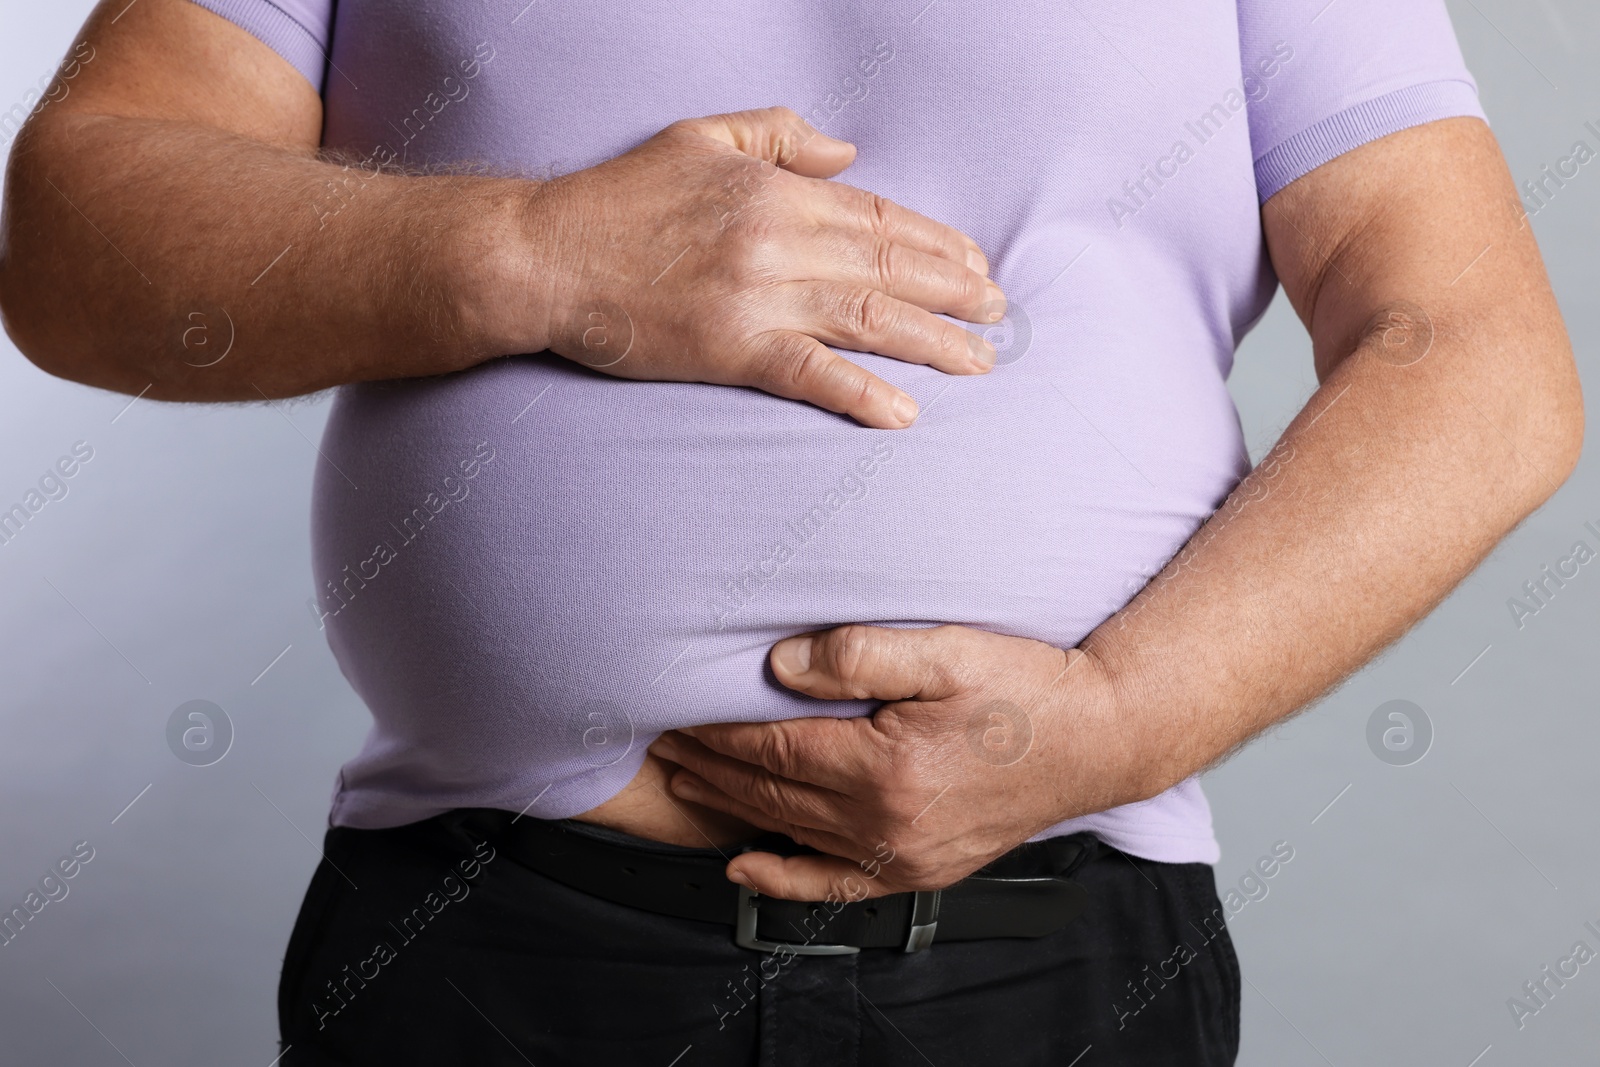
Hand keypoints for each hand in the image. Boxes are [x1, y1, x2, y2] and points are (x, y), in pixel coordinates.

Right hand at [524, 106, 1005, 428]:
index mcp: (775, 189)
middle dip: (955, 291)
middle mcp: (777, 240)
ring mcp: (755, 297)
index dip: (938, 242)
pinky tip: (903, 413)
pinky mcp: (728, 350)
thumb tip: (849, 155)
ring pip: (869, 319)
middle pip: (890, 267)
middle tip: (997, 314)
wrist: (544, 255)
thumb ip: (780, 135)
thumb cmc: (618, 197)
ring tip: (978, 362)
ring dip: (934, 342)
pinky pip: (810, 373)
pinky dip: (861, 394)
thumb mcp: (699, 137)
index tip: (975, 263)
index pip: (880, 216)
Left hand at [646, 624, 1142, 900]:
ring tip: (686, 779)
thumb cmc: (1027, 690)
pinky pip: (830, 886)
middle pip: (769, 793)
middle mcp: (884, 823)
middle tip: (663, 738)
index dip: (717, 729)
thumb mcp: (946, 650)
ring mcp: (900, 856)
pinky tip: (744, 868)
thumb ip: (860, 654)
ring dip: (730, 807)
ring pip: (788, 833)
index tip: (676, 709)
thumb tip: (780, 667)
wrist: (1098, 740)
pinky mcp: (918, 870)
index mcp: (882, 766)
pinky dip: (780, 879)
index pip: (771, 749)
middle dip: (709, 764)